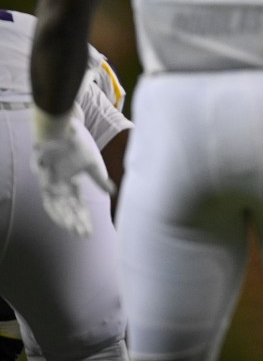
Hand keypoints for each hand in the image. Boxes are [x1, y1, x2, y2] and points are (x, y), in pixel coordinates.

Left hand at [32, 119, 112, 236]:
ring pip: (59, 208)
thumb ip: (101, 180)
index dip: (84, 218)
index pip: (79, 205)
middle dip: (78, 222)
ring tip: (76, 231)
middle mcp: (62, 186)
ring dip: (68, 220)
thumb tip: (112, 193)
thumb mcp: (94, 165)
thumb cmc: (80, 145)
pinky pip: (50, 202)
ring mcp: (53, 185)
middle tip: (86, 235)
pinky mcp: (46, 182)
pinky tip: (65, 221)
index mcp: (73, 182)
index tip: (90, 231)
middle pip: (70, 209)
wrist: (65, 131)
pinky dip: (58, 212)